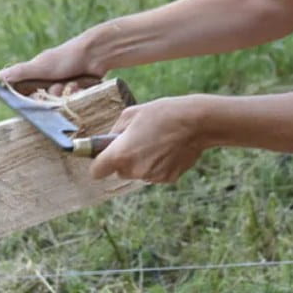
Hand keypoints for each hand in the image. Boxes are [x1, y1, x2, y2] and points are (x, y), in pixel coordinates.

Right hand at [0, 36, 104, 96]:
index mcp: (36, 76)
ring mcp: (63, 88)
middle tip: (59, 87)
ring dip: (66, 95)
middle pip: (44, 103)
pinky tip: (81, 86)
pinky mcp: (76, 92)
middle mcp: (48, 83)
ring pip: (60, 104)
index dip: (32, 100)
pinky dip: (77, 95)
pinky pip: (73, 102)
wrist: (96, 55)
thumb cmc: (66, 57)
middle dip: (53, 96)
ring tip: (73, 84)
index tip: (39, 97)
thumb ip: (21, 72)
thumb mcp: (41, 66)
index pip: (26, 96)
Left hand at [91, 96, 209, 182]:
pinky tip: (167, 149)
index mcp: (120, 154)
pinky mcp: (167, 179)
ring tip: (155, 142)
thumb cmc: (161, 114)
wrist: (196, 122)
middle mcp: (134, 170)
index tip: (103, 156)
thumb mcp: (130, 114)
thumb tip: (108, 142)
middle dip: (123, 160)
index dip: (98, 164)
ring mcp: (151, 177)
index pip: (96, 172)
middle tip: (136, 141)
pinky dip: (158, 165)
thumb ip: (114, 132)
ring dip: (141, 162)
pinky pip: (155, 174)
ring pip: (138, 172)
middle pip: (119, 172)